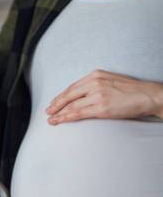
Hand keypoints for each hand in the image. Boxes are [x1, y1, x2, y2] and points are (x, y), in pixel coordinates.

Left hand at [46, 70, 162, 124]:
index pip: (73, 87)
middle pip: (68, 95)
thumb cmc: (131, 91)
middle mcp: (94, 83)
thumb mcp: (110, 81)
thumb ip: (95, 85)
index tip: (54, 102)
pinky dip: (66, 118)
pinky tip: (59, 121)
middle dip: (56, 104)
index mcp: (95, 75)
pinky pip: (78, 113)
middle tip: (48, 112)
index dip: (61, 96)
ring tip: (51, 120)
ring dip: (59, 113)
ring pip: (71, 105)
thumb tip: (81, 95)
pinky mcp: (101, 108)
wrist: (148, 95)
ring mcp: (97, 95)